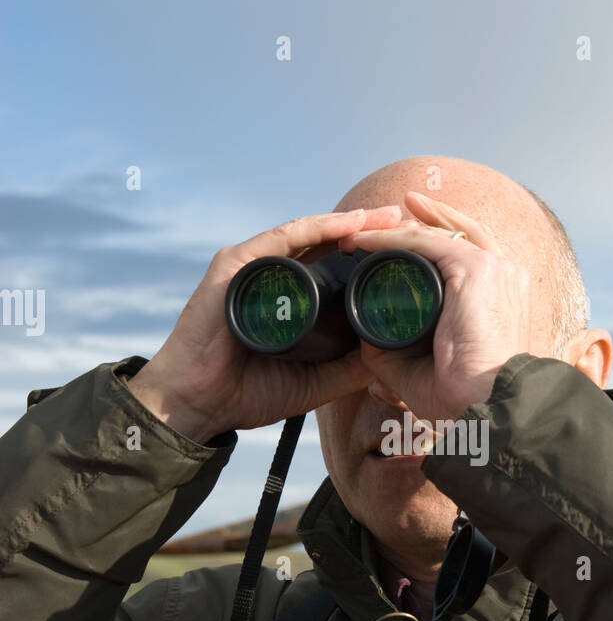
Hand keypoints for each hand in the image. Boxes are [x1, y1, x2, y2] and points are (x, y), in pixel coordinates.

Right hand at [127, 207, 406, 441]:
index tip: (406, 251)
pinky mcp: (235, 265)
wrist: (197, 404)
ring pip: (310, 234)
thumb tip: (389, 360)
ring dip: (350, 222)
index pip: (332, 266)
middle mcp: (270, 275)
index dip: (368, 256)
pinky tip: (348, 225)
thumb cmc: (246, 392)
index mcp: (287, 297)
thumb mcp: (313, 382)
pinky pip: (283, 239)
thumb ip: (347, 370)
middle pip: (325, 243)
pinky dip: (318, 228)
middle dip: (366, 230)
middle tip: (405, 221)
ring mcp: (252, 267)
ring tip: (386, 217)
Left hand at [337, 191, 533, 421]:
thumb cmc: (464, 398)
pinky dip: (393, 238)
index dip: (437, 243)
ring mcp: (494, 268)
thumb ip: (398, 349)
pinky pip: (426, 242)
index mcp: (504, 296)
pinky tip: (365, 241)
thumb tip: (366, 336)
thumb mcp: (425, 367)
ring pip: (440, 234)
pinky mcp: (476, 269)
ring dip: (401, 227)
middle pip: (461, 233)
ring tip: (368, 223)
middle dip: (424, 221)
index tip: (403, 242)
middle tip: (388, 217)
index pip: (472, 253)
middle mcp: (505, 275)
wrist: (487, 406)